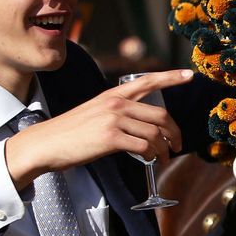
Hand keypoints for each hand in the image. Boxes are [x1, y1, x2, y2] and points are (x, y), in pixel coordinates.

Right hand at [4, 68, 191, 188]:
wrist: (45, 143)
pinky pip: (143, 146)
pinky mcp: (110, 137)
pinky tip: (149, 160)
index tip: (190, 75)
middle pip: (160, 114)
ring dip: (164, 149)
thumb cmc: (70, 133)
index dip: (171, 77)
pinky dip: (151, 155)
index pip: (147, 81)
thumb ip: (118, 114)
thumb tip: (143, 128)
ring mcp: (113, 119)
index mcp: (113, 95)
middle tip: (177, 146)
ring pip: (154, 133)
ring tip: (163, 158)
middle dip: (174, 132)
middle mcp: (115, 103)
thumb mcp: (95, 113)